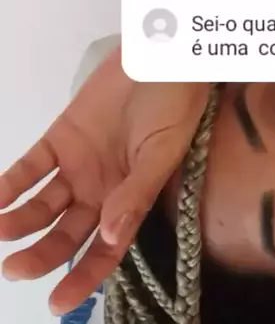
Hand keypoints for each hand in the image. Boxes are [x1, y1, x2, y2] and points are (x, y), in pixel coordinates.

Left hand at [0, 47, 210, 314]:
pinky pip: (29, 168)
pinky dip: (9, 185)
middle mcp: (102, 189)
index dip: (83, 277)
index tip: (57, 303)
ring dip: (18, 222)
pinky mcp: (59, 138)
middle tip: (15, 269)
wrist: (159, 60)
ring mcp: (77, 165)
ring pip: (42, 205)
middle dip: (42, 255)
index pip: (105, 248)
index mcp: (131, 199)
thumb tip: (109, 239)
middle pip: (67, 233)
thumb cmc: (174, 108)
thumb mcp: (162, 154)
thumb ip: (135, 193)